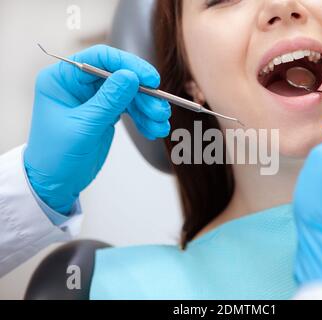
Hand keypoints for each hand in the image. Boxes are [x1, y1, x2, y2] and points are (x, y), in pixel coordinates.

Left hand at [24, 45, 170, 213]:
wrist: (55, 184)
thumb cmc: (56, 157)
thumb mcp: (84, 127)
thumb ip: (109, 101)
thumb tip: (131, 76)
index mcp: (62, 79)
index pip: (99, 58)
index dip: (128, 65)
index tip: (151, 80)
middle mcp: (78, 84)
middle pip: (120, 76)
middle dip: (143, 94)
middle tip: (159, 111)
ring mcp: (93, 99)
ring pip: (129, 93)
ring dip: (148, 108)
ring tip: (160, 125)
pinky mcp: (105, 113)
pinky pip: (130, 109)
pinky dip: (144, 119)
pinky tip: (153, 129)